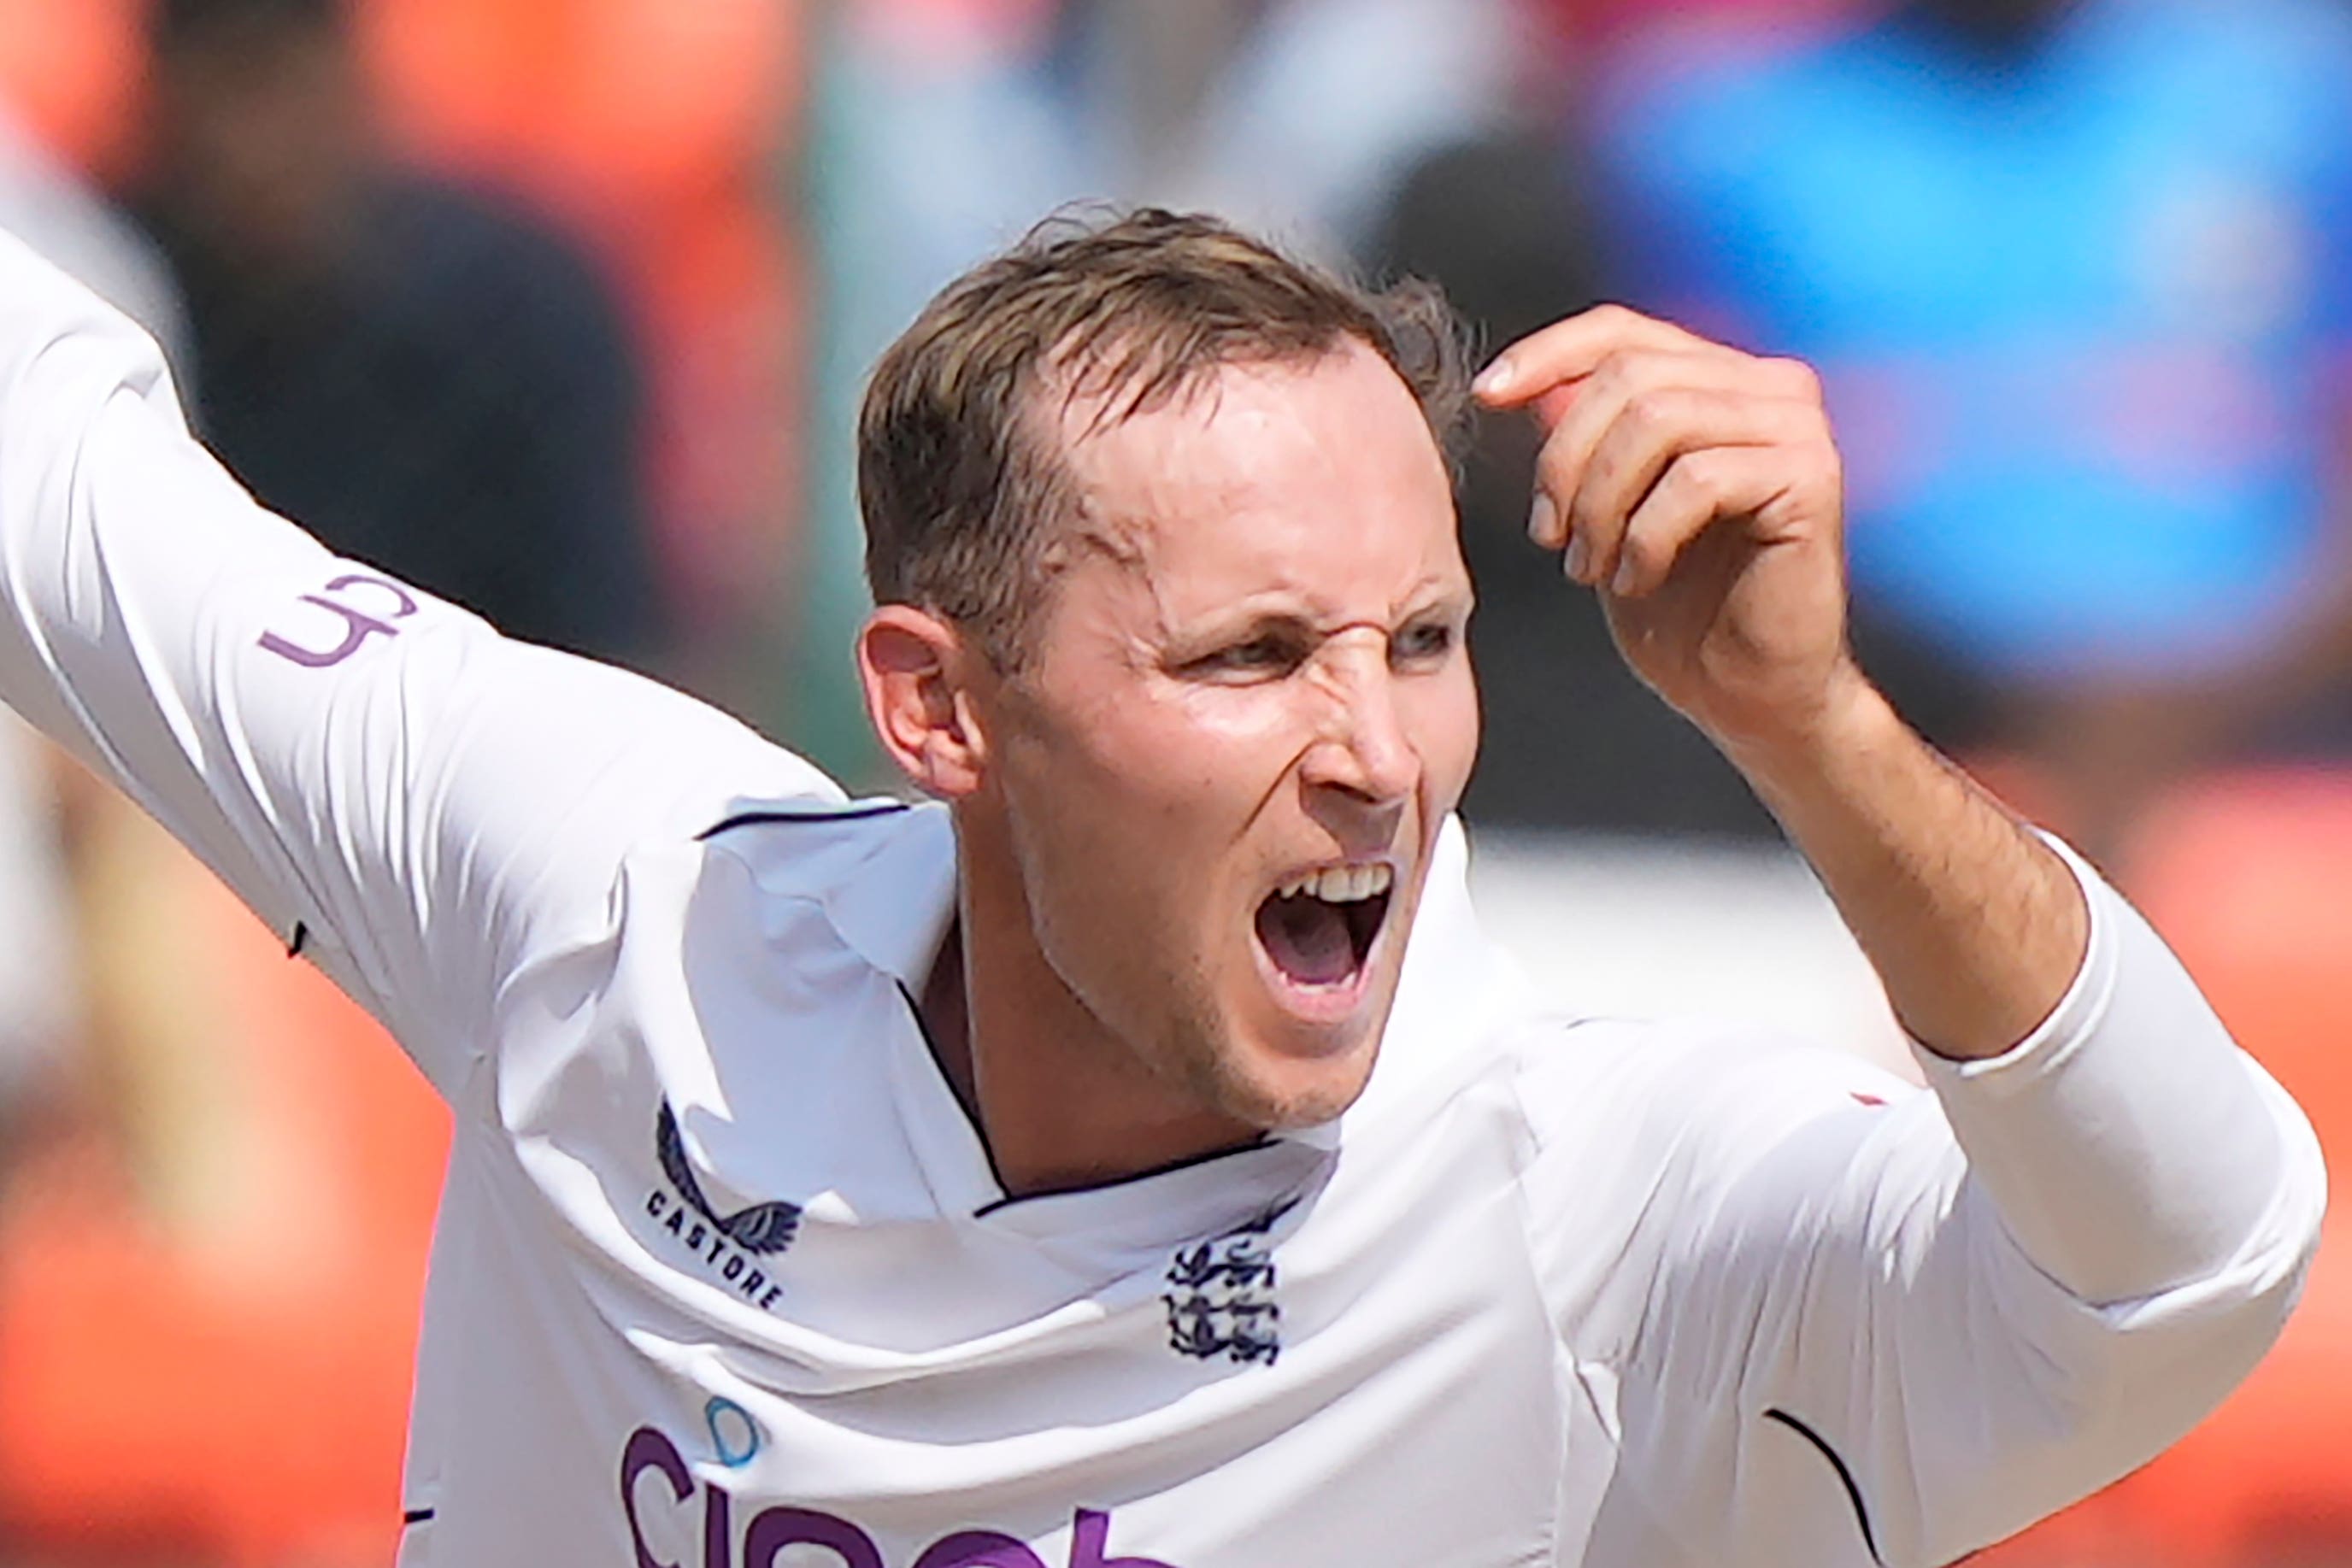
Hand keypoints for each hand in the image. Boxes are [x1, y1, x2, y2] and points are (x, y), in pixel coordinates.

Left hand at [1474, 305, 1860, 753]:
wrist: (1749, 693)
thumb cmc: (1681, 608)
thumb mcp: (1607, 510)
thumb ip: (1584, 442)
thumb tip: (1528, 389)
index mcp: (1720, 381)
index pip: (1621, 332)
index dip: (1546, 354)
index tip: (1486, 396)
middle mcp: (1770, 387)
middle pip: (1628, 376)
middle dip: (1565, 460)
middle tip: (1550, 537)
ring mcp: (1796, 428)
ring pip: (1656, 422)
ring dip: (1600, 504)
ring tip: (1588, 567)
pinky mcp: (1810, 477)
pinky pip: (1695, 481)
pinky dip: (1645, 537)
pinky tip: (1638, 580)